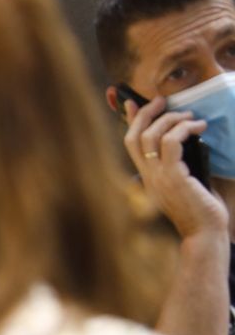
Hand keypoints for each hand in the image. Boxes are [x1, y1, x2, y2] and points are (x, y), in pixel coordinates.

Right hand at [124, 97, 226, 239]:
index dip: (130, 121)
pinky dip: (184, 128)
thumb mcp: (185, 185)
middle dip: (147, 113)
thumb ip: (180, 167)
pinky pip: (172, 142)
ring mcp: (157, 177)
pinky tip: (198, 127)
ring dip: (171, 119)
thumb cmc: (200, 212)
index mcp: (147, 179)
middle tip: (162, 100)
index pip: (131, 145)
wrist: (203, 234)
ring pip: (151, 135)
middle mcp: (147, 176)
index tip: (133, 103)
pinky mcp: (173, 176)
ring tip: (189, 116)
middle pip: (134, 136)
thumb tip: (189, 143)